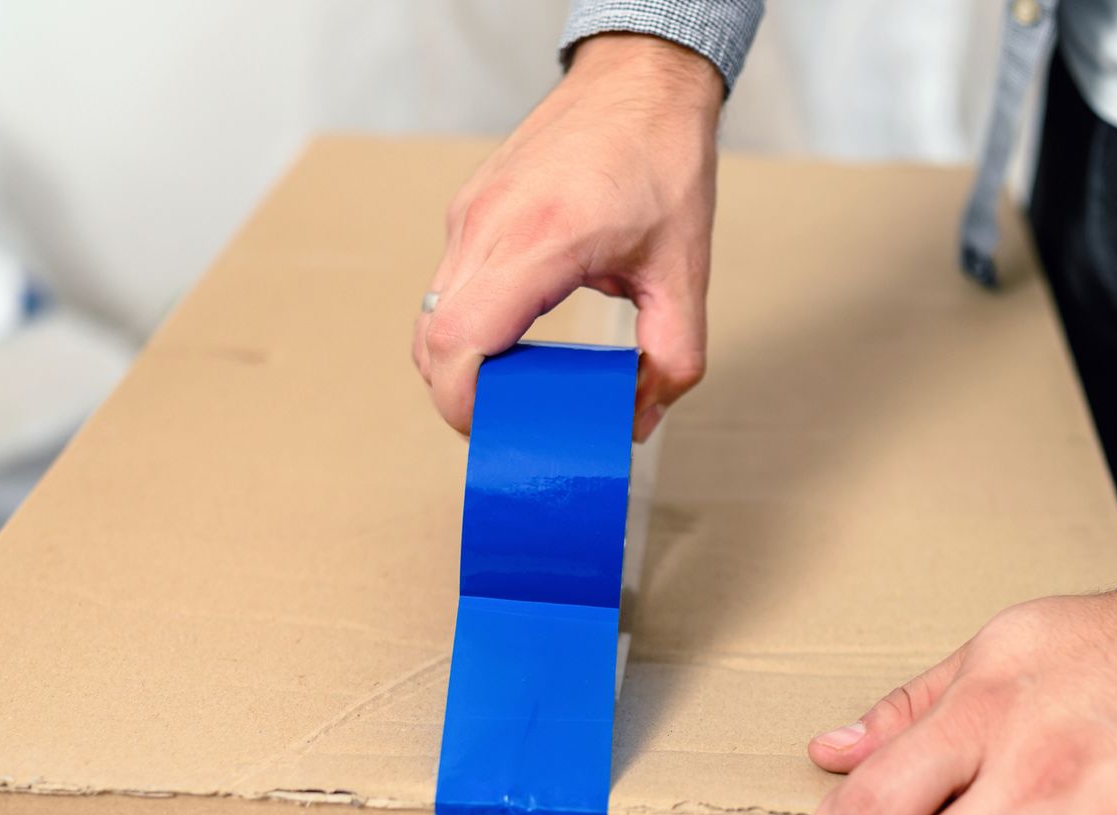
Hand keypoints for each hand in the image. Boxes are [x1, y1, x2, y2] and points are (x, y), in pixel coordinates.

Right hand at [414, 34, 722, 439]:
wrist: (640, 78)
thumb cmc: (661, 160)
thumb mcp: (683, 272)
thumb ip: (672, 357)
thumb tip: (639, 420)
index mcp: (539, 240)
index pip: (461, 341)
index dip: (463, 404)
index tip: (495, 432)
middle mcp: (489, 225)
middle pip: (433, 341)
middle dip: (460, 398)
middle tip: (509, 426)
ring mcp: (470, 214)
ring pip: (433, 316)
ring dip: (461, 363)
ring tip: (512, 390)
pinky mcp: (469, 209)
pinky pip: (448, 286)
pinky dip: (467, 326)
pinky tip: (514, 341)